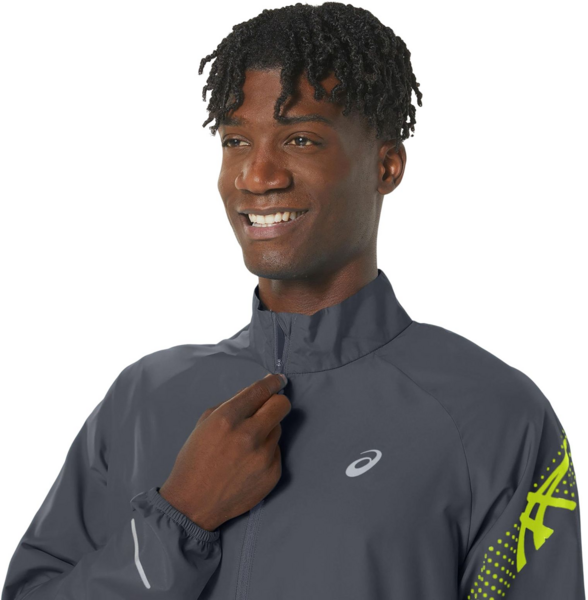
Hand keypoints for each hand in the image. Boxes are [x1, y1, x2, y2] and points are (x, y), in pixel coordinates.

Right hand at [159, 373, 289, 531]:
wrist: (192, 504)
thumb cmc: (195, 460)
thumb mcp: (204, 423)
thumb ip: (231, 405)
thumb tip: (256, 393)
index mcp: (228, 419)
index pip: (261, 391)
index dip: (273, 382)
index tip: (278, 379)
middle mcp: (249, 435)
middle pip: (281, 405)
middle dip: (277, 402)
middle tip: (269, 406)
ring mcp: (264, 456)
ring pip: (278, 429)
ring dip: (267, 430)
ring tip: (247, 445)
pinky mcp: (273, 474)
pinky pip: (276, 452)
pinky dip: (266, 452)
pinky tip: (248, 463)